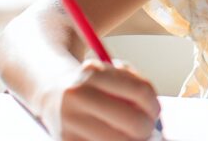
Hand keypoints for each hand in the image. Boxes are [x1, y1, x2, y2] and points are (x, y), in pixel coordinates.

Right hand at [37, 59, 161, 140]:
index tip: (155, 111)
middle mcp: (77, 96)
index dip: (154, 105)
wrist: (51, 94)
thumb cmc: (92, 85)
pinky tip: (111, 137)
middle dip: (147, 128)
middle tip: (146, 128)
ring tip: (130, 134)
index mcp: (93, 72)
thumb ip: (135, 86)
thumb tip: (154, 115)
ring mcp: (69, 122)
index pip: (140, 91)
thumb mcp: (111, 72)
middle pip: (134, 122)